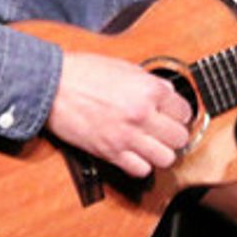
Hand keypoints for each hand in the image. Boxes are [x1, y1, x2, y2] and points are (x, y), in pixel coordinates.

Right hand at [46, 51, 191, 177]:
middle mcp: (142, 114)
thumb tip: (167, 93)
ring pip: (166, 158)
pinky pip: (141, 170)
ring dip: (161, 152)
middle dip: (174, 135)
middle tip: (164, 131)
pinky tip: (135, 154)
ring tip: (152, 145)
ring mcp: (127, 136)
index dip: (179, 113)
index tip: (172, 115)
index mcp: (148, 89)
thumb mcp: (123, 66)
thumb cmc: (82, 72)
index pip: (185, 110)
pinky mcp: (110, 152)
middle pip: (180, 138)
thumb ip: (149, 82)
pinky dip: (141, 165)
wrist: (52, 86)